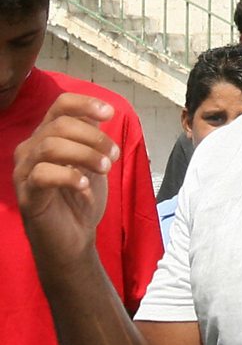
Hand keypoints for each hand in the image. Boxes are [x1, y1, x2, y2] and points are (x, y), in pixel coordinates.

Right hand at [13, 95, 119, 270]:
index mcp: (46, 136)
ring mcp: (24, 172)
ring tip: (106, 169)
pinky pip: (42, 175)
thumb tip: (102, 112)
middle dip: (93, 137)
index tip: (110, 113)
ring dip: (85, 154)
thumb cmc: (81, 198)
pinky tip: (84, 186)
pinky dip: (68, 176)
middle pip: (59, 124)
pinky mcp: (26, 196)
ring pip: (50, 146)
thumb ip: (92, 137)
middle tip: (114, 155)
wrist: (73, 240)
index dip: (85, 104)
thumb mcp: (92, 161)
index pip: (60, 105)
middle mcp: (30, 149)